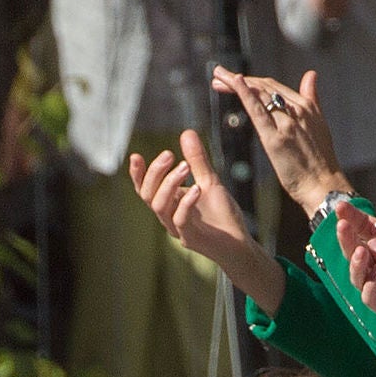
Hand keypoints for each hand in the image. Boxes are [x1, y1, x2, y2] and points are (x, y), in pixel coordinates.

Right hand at [128, 129, 275, 303]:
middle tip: (170, 154)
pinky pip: (180, 220)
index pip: (144, 189)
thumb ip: (197, 160)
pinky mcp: (191, 239)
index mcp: (168, 204)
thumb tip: (186, 132)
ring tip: (185, 166)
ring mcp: (177, 229)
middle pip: (147, 195)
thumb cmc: (221, 216)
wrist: (239, 244)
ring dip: (169, 184)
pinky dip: (186, 203)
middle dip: (155, 173)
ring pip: (159, 206)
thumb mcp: (209, 181)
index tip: (136, 156)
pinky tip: (197, 188)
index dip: (138, 174)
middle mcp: (168, 217)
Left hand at [210, 64, 348, 212]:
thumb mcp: (319, 123)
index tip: (234, 80)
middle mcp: (297, 109)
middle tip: (218, 77)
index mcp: (306, 106)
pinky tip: (234, 82)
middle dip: (239, 80)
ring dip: (235, 82)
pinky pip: (258, 110)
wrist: (324, 186)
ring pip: (259, 94)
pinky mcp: (276, 137)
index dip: (253, 81)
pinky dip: (246, 93)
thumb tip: (311, 74)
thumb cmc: (321, 162)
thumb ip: (312, 98)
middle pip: (264, 86)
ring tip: (217, 78)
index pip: (274, 86)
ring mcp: (286, 122)